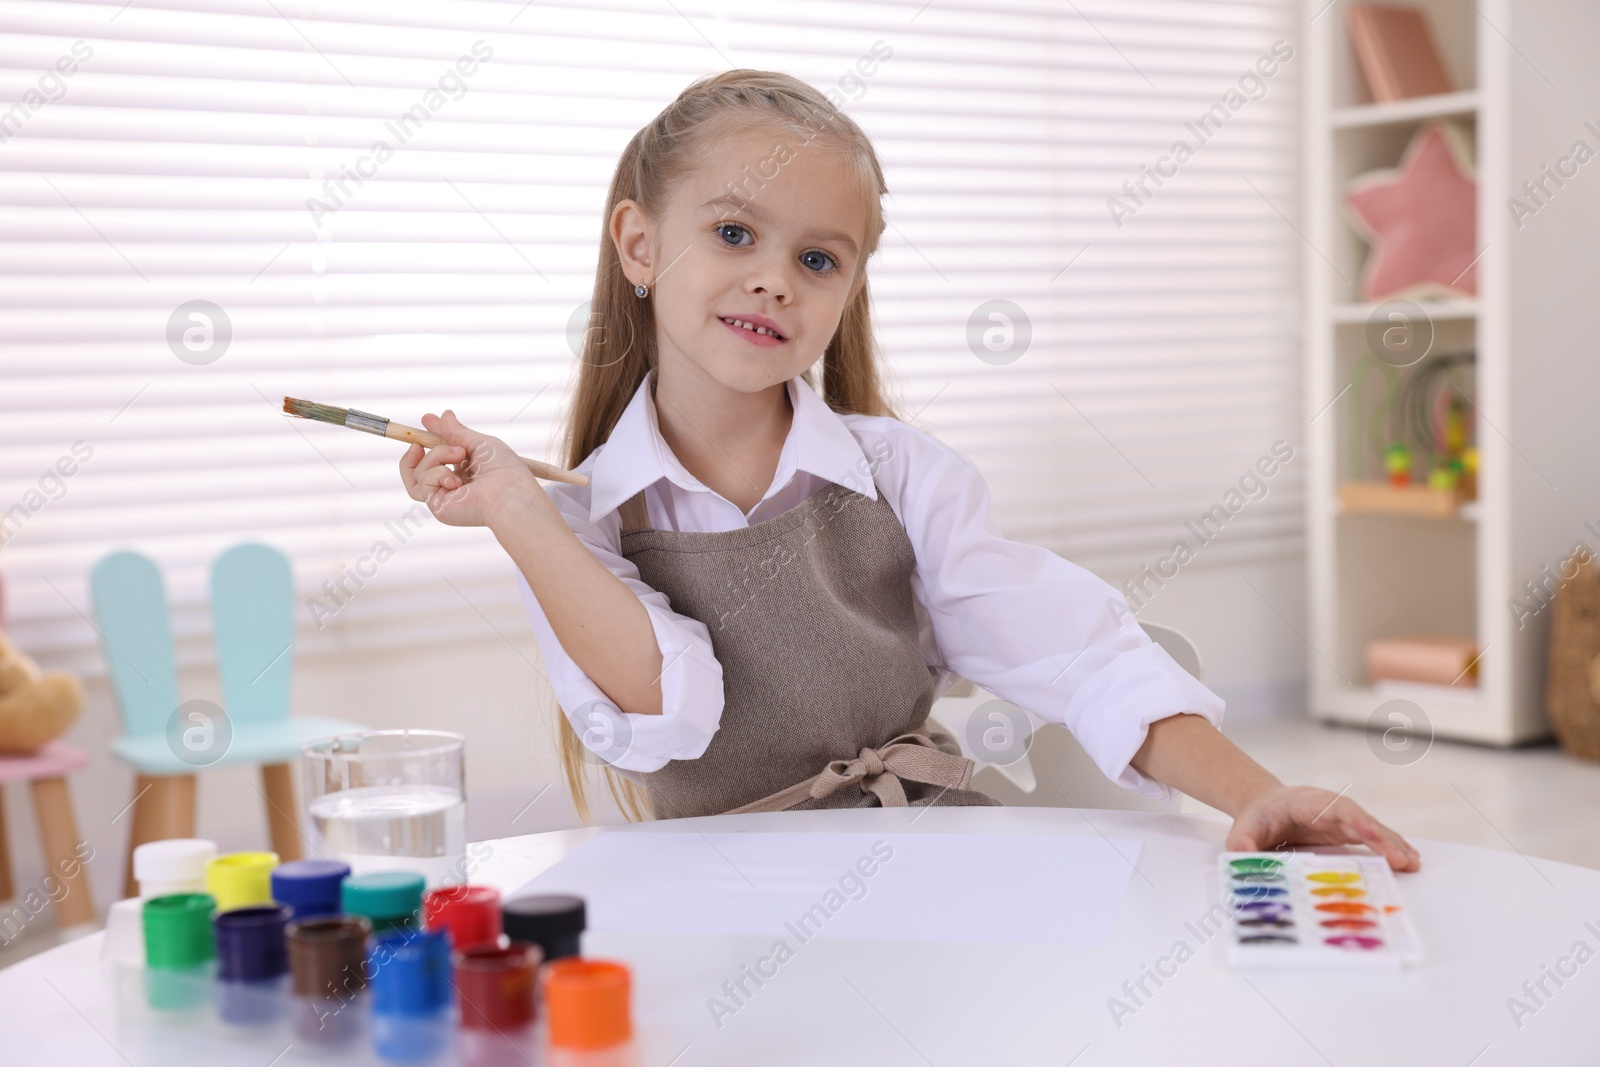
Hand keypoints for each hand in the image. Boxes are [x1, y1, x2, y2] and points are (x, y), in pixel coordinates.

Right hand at [398, 410, 539, 527]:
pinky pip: (422, 483)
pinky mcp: (438, 506)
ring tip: (459, 455)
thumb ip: (459, 432)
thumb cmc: (504, 471)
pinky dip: (436, 473)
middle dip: (421, 450)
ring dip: (436, 455)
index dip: (432, 439)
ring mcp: (445, 497)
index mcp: (468, 471)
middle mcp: (455, 486)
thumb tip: (444, 415)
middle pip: (422, 468)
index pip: (443, 456)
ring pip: (420, 472)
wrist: (508, 494)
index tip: (426, 420)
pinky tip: (456, 480)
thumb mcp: (481, 443)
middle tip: (419, 441)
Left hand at [1225, 783, 1420, 871]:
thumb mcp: (1242, 829)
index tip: (1371, 833)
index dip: (1356, 820)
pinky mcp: (1346, 832)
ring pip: (1372, 829)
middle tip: (1403, 860)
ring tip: (1413, 863)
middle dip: (1383, 838)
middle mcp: (1331, 808)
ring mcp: (1342, 820)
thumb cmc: (1256, 817)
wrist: (1263, 807)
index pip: (1337, 808)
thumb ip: (1242, 843)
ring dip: (1393, 845)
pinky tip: (1407, 861)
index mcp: (1307, 803)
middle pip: (1362, 819)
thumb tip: (1243, 857)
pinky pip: (1372, 838)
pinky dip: (1389, 848)